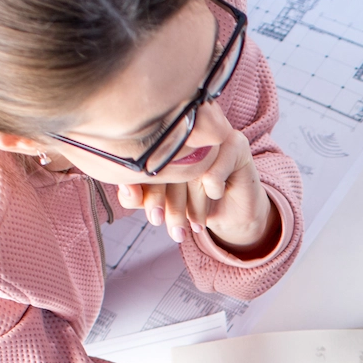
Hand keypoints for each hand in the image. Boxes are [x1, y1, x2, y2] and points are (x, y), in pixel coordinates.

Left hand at [117, 103, 277, 254]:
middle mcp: (184, 131)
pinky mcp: (235, 142)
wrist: (234, 212)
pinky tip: (216, 194)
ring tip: (196, 225)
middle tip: (174, 230)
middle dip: (170, 203)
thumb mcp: (163, 204)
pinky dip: (213, 189)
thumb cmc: (196, 203)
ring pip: (192, 168)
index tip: (154, 218)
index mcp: (162, 140)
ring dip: (193, 204)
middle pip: (168, 163)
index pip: (146, 161)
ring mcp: (209, 134)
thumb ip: (138, 198)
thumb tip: (128, 191)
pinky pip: (214, 170)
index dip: (146, 191)